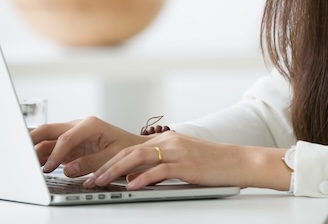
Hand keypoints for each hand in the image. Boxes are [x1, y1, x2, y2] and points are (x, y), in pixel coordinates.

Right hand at [30, 116, 147, 177]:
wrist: (135, 148)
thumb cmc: (127, 149)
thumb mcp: (113, 156)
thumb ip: (90, 163)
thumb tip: (68, 169)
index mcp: (90, 125)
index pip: (65, 138)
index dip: (54, 154)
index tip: (47, 168)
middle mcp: (78, 126)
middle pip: (49, 130)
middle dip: (32, 139)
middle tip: (18, 151)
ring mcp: (72, 134)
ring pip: (47, 139)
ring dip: (34, 149)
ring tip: (23, 162)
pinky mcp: (70, 144)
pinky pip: (51, 147)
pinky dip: (41, 155)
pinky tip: (34, 164)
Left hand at [84, 132, 289, 190]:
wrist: (239, 162)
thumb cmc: (212, 164)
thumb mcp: (182, 161)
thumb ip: (159, 166)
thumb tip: (136, 179)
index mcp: (165, 140)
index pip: (128, 149)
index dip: (107, 160)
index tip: (91, 173)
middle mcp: (168, 141)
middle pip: (127, 152)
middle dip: (103, 166)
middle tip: (87, 179)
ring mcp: (177, 151)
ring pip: (137, 158)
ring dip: (115, 171)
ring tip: (100, 182)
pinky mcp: (186, 164)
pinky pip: (159, 170)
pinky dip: (142, 179)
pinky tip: (131, 187)